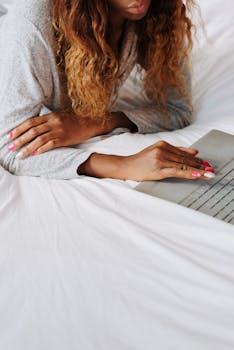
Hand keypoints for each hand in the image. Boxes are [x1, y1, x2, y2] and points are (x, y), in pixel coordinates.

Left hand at [7, 112, 109, 158]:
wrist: (90, 124)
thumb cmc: (74, 122)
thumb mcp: (60, 118)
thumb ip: (47, 121)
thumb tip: (33, 129)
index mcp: (51, 116)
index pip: (31, 122)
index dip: (19, 129)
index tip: (10, 136)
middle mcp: (53, 122)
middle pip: (32, 131)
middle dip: (19, 139)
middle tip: (10, 147)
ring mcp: (59, 130)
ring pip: (39, 139)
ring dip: (27, 148)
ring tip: (19, 155)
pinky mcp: (65, 139)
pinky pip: (50, 145)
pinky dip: (40, 150)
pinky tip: (34, 154)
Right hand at [79, 141, 214, 180]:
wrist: (125, 166)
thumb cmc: (140, 161)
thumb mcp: (157, 152)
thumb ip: (176, 151)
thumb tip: (195, 151)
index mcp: (163, 144)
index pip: (184, 153)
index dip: (198, 160)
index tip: (208, 164)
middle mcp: (163, 149)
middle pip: (186, 159)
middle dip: (201, 165)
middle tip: (212, 170)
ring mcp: (160, 158)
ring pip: (183, 165)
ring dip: (198, 170)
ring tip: (209, 174)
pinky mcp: (158, 168)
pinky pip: (177, 171)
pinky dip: (189, 173)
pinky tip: (198, 175)